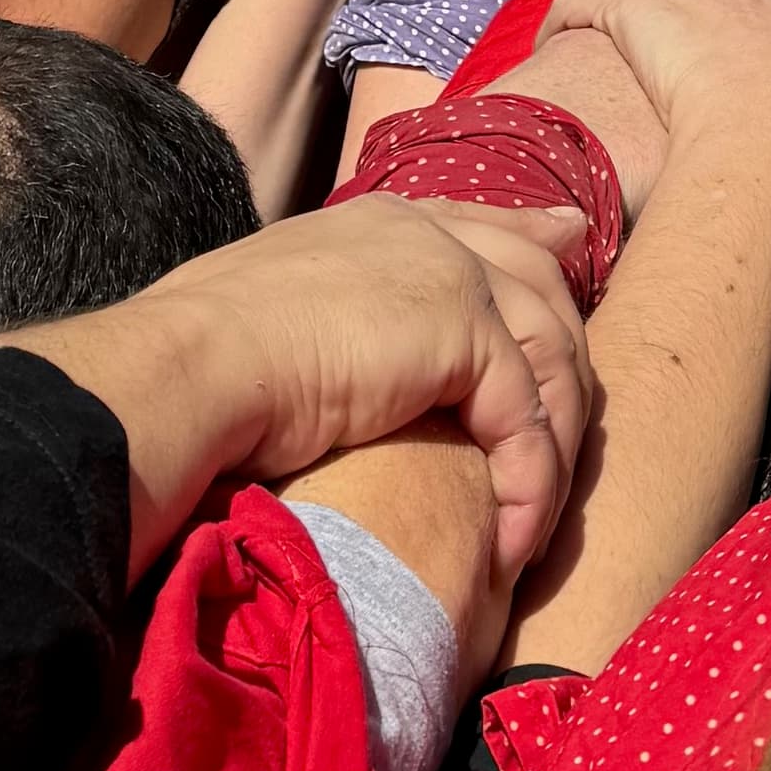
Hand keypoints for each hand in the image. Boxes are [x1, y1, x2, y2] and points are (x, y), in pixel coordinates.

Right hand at [5, 195, 592, 579]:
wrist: (194, 366)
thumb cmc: (204, 360)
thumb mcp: (277, 318)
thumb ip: (329, 318)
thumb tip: (321, 357)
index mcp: (380, 222)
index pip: (481, 227)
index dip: (530, 245)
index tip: (565, 251)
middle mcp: (427, 236)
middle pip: (539, 284)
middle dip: (569, 357)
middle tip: (575, 438)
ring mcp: (452, 277)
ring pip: (550, 358)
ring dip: (551, 447)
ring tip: (536, 522)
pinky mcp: (466, 336)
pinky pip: (527, 422)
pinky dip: (528, 489)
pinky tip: (511, 548)